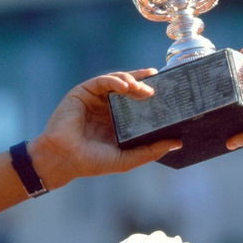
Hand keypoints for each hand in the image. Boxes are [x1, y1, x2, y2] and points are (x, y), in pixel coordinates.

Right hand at [31, 69, 180, 187]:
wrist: (64, 159)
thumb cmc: (93, 162)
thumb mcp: (128, 158)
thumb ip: (151, 151)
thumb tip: (178, 143)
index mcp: (119, 119)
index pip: (138, 101)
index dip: (152, 94)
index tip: (168, 90)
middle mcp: (108, 106)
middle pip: (130, 87)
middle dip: (144, 83)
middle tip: (158, 85)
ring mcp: (96, 98)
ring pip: (118, 80)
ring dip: (132, 80)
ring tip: (142, 88)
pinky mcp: (83, 92)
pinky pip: (102, 81)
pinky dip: (115, 80)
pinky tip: (125, 86)